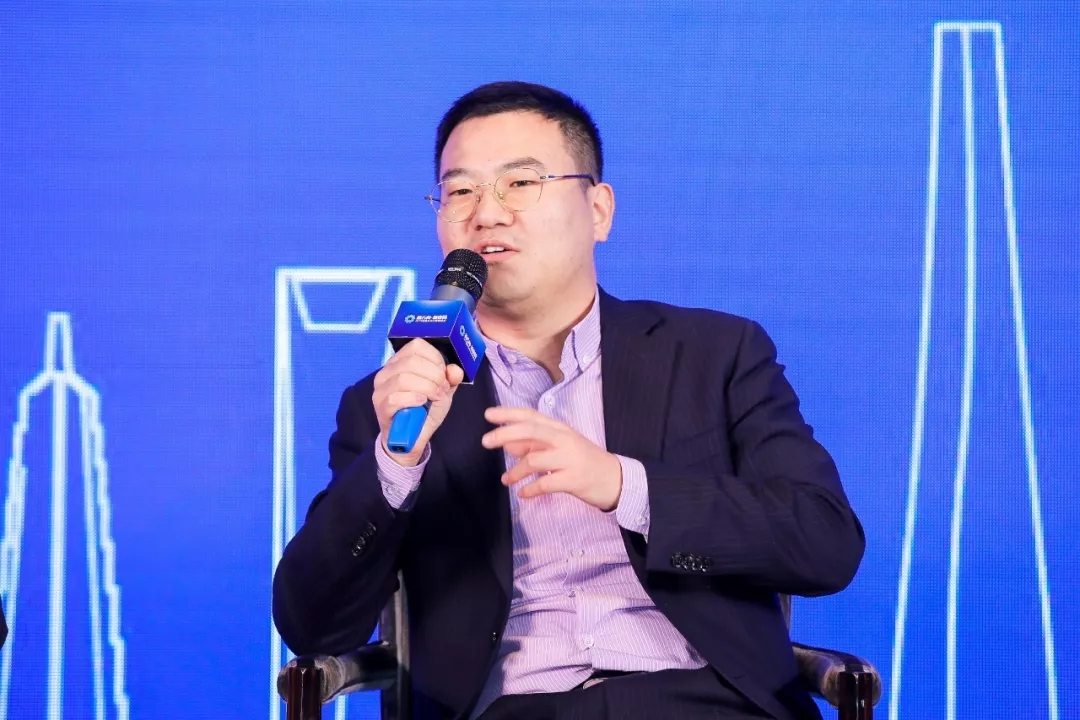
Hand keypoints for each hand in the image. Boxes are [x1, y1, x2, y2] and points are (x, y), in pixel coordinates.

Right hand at [373, 339, 464, 465]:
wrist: (412, 438)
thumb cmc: (424, 410)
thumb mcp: (443, 391)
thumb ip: (450, 379)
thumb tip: (455, 369)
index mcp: (401, 362)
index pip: (416, 346)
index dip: (435, 358)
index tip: (444, 374)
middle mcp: (387, 371)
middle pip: (412, 361)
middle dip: (434, 375)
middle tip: (442, 389)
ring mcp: (380, 389)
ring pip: (403, 378)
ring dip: (427, 388)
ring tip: (436, 397)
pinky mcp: (380, 406)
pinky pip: (394, 398)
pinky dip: (413, 399)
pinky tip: (422, 403)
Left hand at [481, 407, 622, 510]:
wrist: (615, 479)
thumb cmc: (584, 461)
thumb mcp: (559, 448)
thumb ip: (534, 445)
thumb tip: (507, 444)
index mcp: (560, 428)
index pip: (531, 416)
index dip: (509, 413)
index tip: (488, 414)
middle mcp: (564, 439)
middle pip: (530, 430)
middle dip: (505, 434)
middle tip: (485, 442)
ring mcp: (570, 458)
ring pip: (534, 460)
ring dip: (515, 471)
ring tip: (506, 480)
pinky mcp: (573, 479)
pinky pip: (544, 483)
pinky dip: (530, 490)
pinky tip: (523, 494)